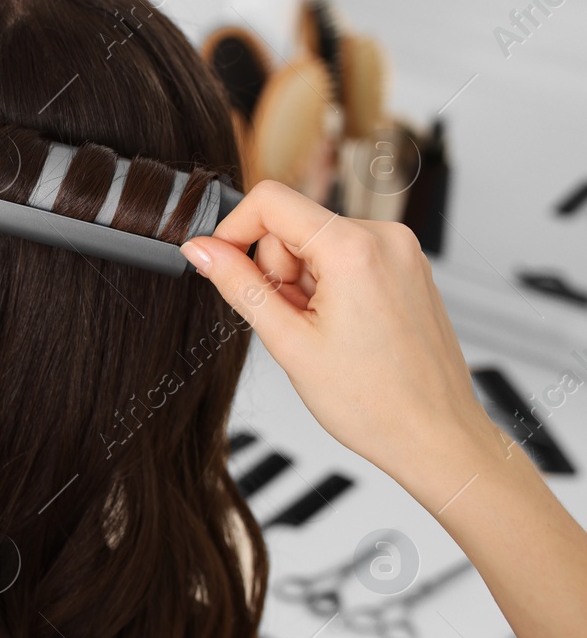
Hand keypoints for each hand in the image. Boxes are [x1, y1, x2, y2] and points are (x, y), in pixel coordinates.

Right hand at [180, 180, 505, 498]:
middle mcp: (385, 238)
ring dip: (302, 282)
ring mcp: (401, 252)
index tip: (221, 264)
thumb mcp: (288, 342)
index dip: (233, 230)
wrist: (435, 436)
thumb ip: (238, 285)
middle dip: (276, 270)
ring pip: (317, 242)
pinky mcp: (406, 267)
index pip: (270, 201)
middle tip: (290, 322)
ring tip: (319, 332)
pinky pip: (346, 256)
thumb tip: (202, 251)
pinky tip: (338, 328)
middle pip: (293, 224)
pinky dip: (328, 285)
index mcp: (355, 249)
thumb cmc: (375, 402)